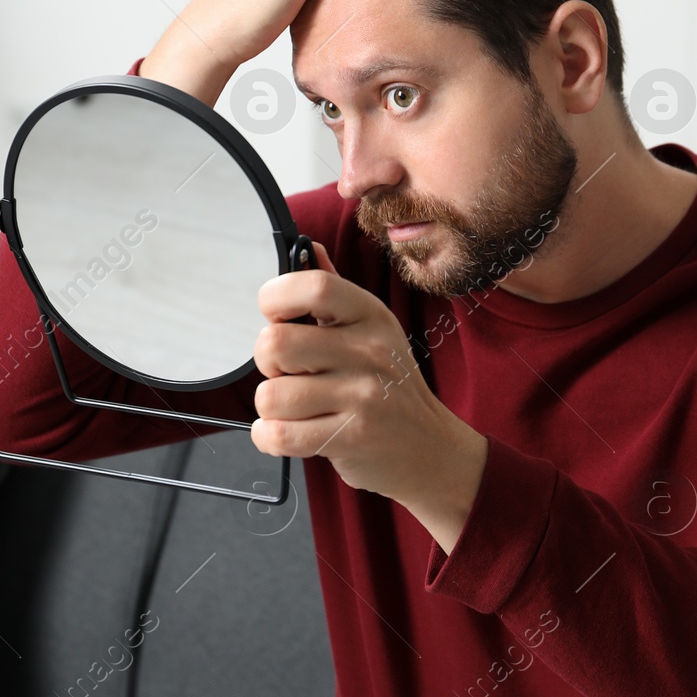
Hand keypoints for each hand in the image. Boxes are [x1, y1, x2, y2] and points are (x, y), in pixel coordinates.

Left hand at [251, 241, 486, 551]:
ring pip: (271, 395)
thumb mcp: (373, 331)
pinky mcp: (351, 437)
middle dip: (267, 362)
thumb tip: (308, 247)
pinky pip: (279, 434)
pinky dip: (270, 436)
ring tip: (296, 407)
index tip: (276, 317)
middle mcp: (369, 350)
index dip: (276, 299)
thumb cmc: (390, 388)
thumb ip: (333, 294)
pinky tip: (287, 432)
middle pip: (275, 342)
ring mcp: (363, 396)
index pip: (312, 286)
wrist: (429, 448)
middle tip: (288, 372)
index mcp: (369, 315)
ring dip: (271, 407)